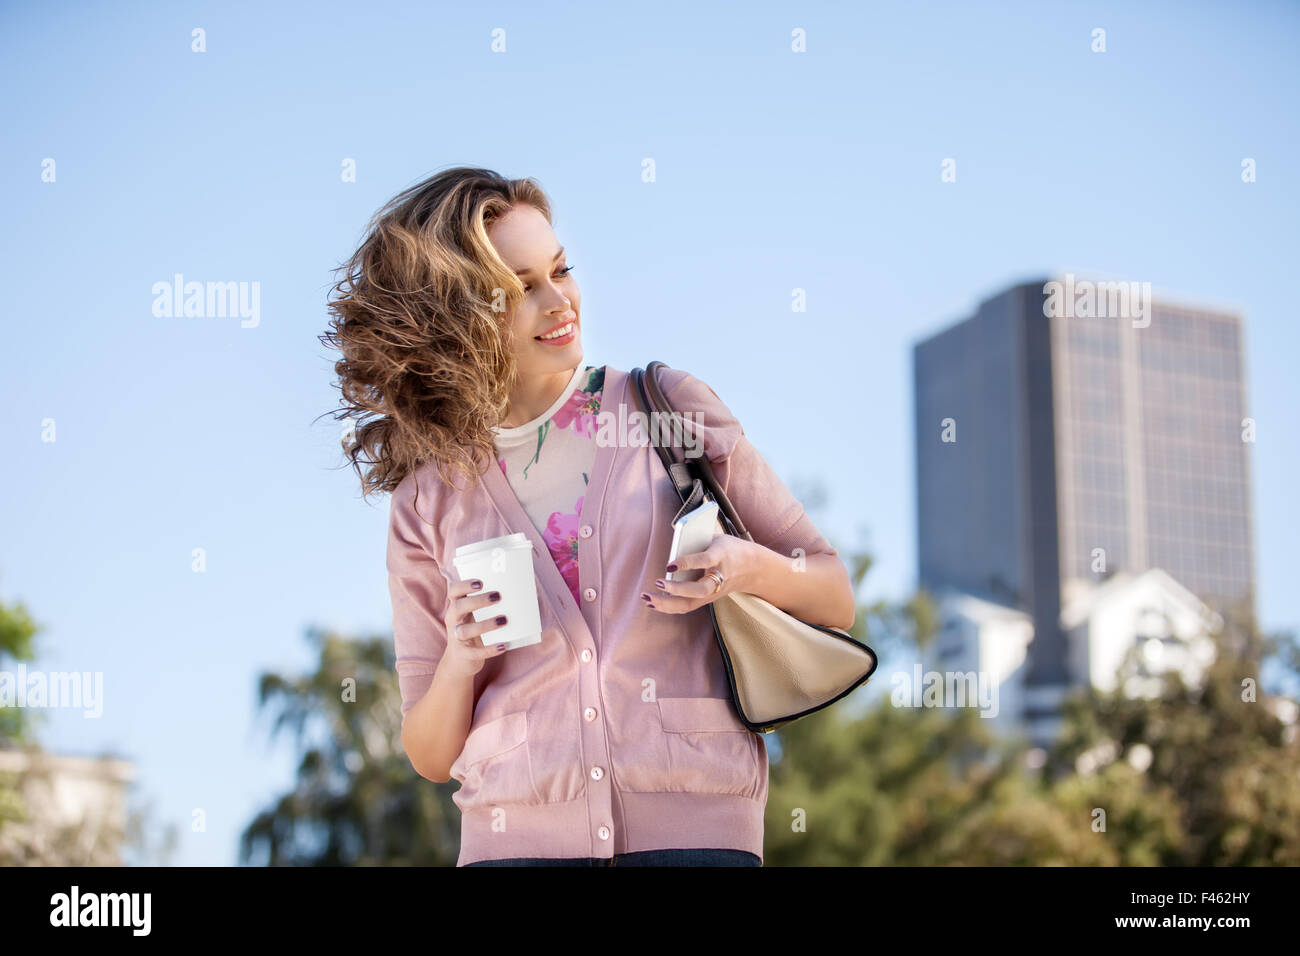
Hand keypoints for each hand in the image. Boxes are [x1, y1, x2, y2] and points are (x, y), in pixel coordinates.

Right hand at [440, 578, 510, 676]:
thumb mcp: (477, 616)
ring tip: (504, 620)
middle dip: (477, 601)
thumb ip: (489, 605)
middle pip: (458, 607)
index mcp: (457, 607)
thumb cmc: (475, 631)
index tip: (481, 582)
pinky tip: (504, 645)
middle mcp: (453, 620)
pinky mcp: (463, 654)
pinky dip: (489, 649)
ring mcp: (456, 638)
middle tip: (498, 596)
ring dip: (485, 624)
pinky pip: (474, 652)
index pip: (453, 590)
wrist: (461, 661)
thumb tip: (519, 592)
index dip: (464, 585)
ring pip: (464, 631)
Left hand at [641, 535, 760, 614]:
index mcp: (722, 556)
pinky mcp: (708, 599)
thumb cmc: (729, 549)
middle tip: (658, 582)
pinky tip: (652, 602)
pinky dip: (668, 606)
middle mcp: (719, 577)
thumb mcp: (717, 538)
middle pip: (699, 589)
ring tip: (647, 596)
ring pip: (690, 603)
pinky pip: (687, 606)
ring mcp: (713, 591)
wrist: (752, 568)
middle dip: (677, 589)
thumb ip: (697, 541)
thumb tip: (673, 545)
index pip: (705, 561)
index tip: (669, 565)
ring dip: (667, 603)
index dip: (687, 563)